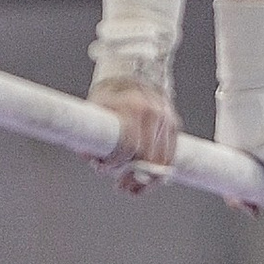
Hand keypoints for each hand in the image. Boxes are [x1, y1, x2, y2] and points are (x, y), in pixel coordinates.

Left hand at [93, 76, 178, 190]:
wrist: (134, 74)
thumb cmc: (110, 95)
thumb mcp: (96, 108)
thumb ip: (92, 133)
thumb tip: (89, 156)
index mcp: (133, 108)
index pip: (129, 146)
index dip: (115, 163)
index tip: (103, 168)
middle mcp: (153, 114)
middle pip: (148, 158)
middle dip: (132, 177)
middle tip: (120, 185)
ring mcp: (166, 120)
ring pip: (163, 162)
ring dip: (148, 181)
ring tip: (132, 189)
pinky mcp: (174, 124)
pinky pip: (170, 156)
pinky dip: (159, 172)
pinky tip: (147, 182)